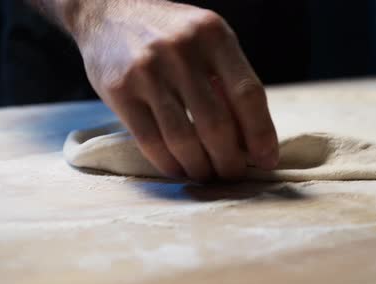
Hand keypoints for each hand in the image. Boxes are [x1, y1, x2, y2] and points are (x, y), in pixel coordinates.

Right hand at [70, 0, 277, 179]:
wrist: (109, 10)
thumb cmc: (172, 34)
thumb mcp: (208, 41)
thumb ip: (229, 81)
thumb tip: (252, 141)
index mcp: (214, 35)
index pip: (248, 94)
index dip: (261, 134)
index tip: (267, 160)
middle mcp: (182, 50)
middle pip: (216, 124)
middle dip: (229, 161)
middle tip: (233, 175)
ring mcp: (148, 70)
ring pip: (183, 139)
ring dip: (200, 168)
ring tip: (207, 175)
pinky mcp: (120, 90)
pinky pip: (150, 141)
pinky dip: (169, 164)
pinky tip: (179, 169)